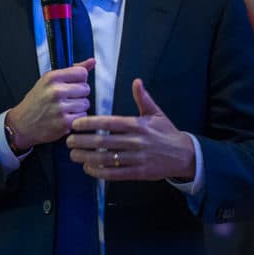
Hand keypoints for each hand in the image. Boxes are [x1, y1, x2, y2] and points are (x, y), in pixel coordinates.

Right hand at [6, 58, 93, 151]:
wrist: (22, 124)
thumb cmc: (36, 101)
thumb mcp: (48, 81)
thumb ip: (72, 70)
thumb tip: (92, 61)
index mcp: (52, 77)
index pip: (82, 73)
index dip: (79, 80)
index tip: (71, 85)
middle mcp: (56, 91)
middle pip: (86, 88)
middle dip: (79, 94)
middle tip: (66, 98)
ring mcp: (60, 107)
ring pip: (85, 103)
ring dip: (78, 107)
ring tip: (64, 108)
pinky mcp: (64, 122)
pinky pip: (83, 116)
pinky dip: (76, 118)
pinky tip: (64, 117)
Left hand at [68, 78, 195, 180]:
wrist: (186, 156)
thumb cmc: (167, 132)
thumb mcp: (156, 113)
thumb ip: (143, 98)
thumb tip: (136, 81)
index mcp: (137, 125)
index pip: (109, 123)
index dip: (90, 123)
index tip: (75, 124)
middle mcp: (136, 141)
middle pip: (104, 142)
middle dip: (82, 141)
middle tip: (67, 140)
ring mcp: (137, 158)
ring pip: (107, 159)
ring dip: (87, 157)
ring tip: (73, 155)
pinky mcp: (139, 173)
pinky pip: (116, 174)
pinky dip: (100, 172)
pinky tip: (88, 168)